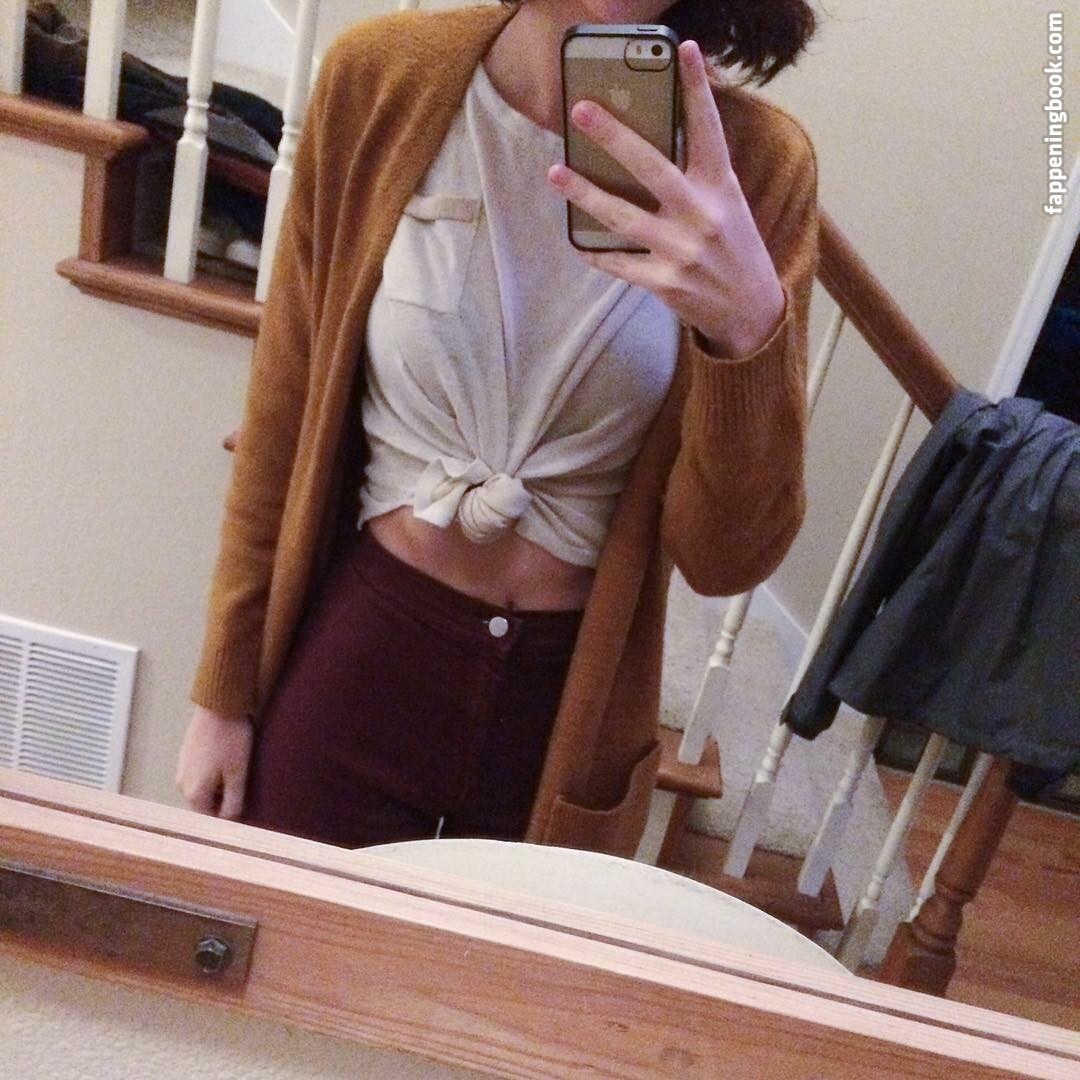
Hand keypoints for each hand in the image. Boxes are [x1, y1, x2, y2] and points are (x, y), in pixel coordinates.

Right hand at [175, 706, 253, 818]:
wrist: (218, 705)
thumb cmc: (230, 739)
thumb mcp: (238, 773)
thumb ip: (234, 802)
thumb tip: (231, 822)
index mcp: (194, 794)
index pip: (212, 820)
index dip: (230, 817)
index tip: (246, 808)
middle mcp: (182, 785)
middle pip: (206, 805)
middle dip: (224, 801)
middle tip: (245, 788)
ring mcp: (181, 769)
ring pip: (203, 789)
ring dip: (219, 787)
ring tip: (238, 772)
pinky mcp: (185, 755)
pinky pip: (200, 774)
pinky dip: (213, 774)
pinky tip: (228, 761)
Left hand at [547, 40, 785, 359]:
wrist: (752, 311)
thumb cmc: (736, 249)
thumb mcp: (729, 205)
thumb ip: (698, 176)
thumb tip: (654, 140)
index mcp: (721, 188)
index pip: (708, 129)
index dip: (696, 89)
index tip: (684, 50)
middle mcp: (701, 215)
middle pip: (650, 167)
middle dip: (613, 137)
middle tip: (581, 111)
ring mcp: (681, 250)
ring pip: (622, 216)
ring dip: (585, 193)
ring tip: (556, 172)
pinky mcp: (664, 281)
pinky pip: (620, 263)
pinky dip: (596, 253)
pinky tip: (577, 242)